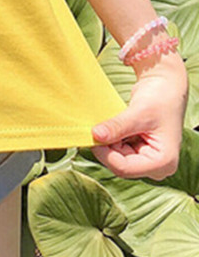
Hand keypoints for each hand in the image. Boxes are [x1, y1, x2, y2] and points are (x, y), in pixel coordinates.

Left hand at [91, 53, 187, 179]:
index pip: (124, 168)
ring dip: (107, 141)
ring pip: (115, 157)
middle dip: (105, 146)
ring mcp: (147, 161)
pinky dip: (110, 138)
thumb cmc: (159, 99)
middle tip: (97, 125)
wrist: (164, 88)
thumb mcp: (139, 113)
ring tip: (110, 122)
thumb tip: (95, 135)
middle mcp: (156, 168)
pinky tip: (112, 125)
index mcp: (163, 163)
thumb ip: (118, 126)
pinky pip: (117, 150)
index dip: (104, 153)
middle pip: (118, 164)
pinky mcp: (139, 152)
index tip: (92, 133)